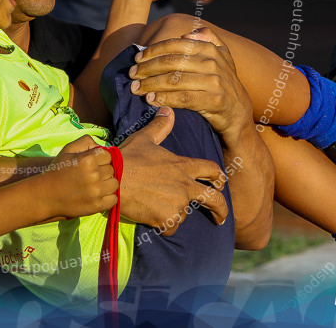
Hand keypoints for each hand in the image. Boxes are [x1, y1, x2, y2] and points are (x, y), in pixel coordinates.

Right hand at [42, 137, 117, 218]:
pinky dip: (108, 197)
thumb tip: (100, 146)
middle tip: (91, 176)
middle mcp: (94, 175)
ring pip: (114, 183)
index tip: (92, 164)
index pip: (108, 156)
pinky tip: (97, 195)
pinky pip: (114, 199)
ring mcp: (96, 191)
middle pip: (112, 170)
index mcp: (88, 159)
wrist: (47, 195)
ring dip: (107, 184)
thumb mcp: (68, 150)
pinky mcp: (97, 205)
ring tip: (95, 185)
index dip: (101, 159)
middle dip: (103, 171)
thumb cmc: (58, 170)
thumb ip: (85, 141)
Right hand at [118, 108, 228, 231]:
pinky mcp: (167, 219)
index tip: (220, 184)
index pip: (211, 169)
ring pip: (183, 213)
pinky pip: (169, 227)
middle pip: (214, 199)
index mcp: (183, 166)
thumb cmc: (128, 158)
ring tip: (154, 204)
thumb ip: (160, 127)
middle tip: (221, 218)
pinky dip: (161, 224)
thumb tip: (168, 110)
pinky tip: (150, 215)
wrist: (114, 179)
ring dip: (173, 212)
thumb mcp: (145, 139)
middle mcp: (185, 185)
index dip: (218, 177)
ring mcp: (178, 203)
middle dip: (221, 210)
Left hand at [127, 27, 250, 138]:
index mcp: (209, 48)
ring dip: (150, 85)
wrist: (239, 113)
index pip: (174, 45)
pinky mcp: (215, 101)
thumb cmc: (222, 83)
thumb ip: (207, 39)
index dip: (152, 51)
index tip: (137, 58)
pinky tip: (151, 100)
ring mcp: (215, 81)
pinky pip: (183, 98)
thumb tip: (187, 35)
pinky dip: (164, 99)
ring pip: (174, 80)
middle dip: (147, 68)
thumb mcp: (221, 56)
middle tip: (131, 75)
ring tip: (136, 89)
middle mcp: (213, 62)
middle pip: (170, 62)